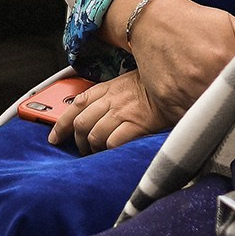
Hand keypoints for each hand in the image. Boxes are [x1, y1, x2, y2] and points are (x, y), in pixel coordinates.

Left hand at [49, 71, 167, 152]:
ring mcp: (123, 112)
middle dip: (76, 140)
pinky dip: (108, 150)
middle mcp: (111, 100)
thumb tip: (97, 111)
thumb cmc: (156, 85)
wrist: (179, 85)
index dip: (61, 124)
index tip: (55, 136)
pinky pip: (113, 142)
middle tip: (80, 149)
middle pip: (80, 123)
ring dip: (92, 148)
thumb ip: (112, 93)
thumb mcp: (130, 81)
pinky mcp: (136, 124)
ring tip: (97, 154)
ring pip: (93, 134)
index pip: (76, 105)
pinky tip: (111, 153)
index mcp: (108, 88)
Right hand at [123, 0, 234, 120]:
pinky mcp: (164, 98)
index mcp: (222, 58)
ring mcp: (181, 91)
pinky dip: (189, 114)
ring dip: (208, 113)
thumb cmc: (192, 20)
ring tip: (208, 101)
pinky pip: (182, 118)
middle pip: (223, 106)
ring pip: (203, 116)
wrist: (153, 18)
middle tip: (225, 99)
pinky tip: (191, 101)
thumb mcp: (228, 22)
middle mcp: (201, 78)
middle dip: (226, 103)